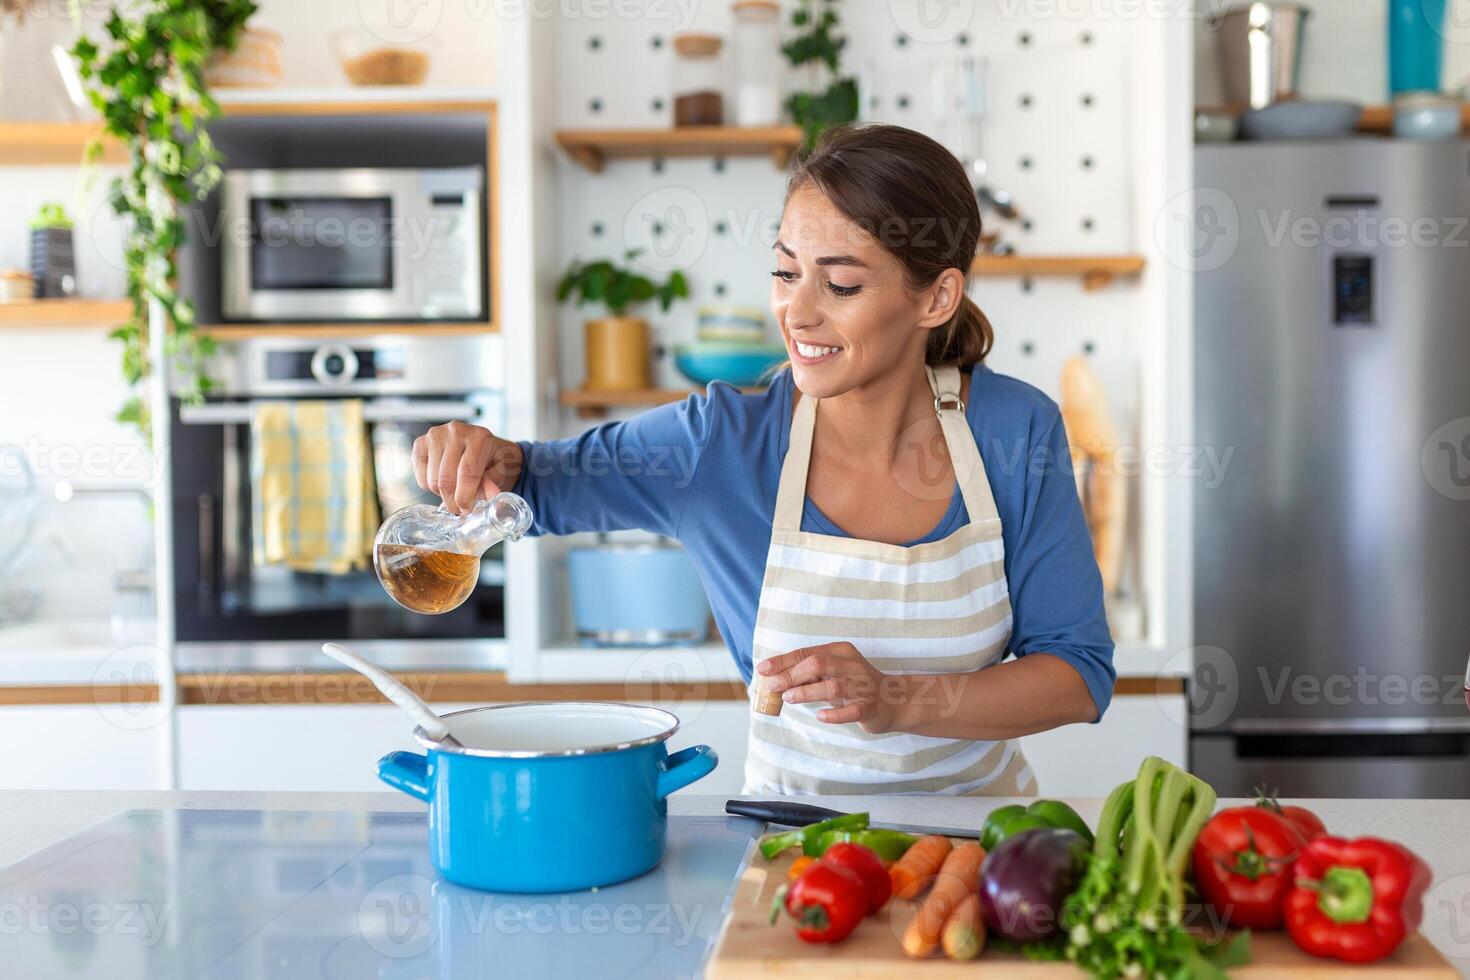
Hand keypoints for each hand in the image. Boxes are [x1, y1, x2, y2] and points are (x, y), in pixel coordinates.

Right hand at [412, 421, 523, 515]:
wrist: (479, 444)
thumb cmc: (491, 459)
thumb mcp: (500, 470)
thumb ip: (493, 482)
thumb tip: (493, 495)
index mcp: (480, 437)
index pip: (467, 472)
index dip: (465, 496)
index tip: (465, 509)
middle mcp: (456, 431)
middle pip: (446, 479)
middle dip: (452, 501)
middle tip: (459, 508)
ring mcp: (436, 434)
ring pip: (432, 480)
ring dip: (442, 494)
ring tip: (454, 491)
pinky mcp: (420, 442)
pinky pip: (420, 476)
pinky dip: (429, 486)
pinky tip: (442, 481)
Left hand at [756, 642, 900, 733]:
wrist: (893, 700)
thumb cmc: (855, 685)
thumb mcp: (833, 672)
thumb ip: (809, 673)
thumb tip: (774, 678)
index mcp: (840, 652)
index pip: (807, 652)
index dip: (783, 661)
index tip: (763, 669)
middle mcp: (852, 665)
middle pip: (817, 664)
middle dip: (791, 675)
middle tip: (772, 686)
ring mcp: (862, 686)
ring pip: (832, 686)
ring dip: (807, 692)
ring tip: (789, 698)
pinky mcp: (869, 707)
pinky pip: (851, 711)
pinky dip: (833, 714)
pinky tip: (819, 716)